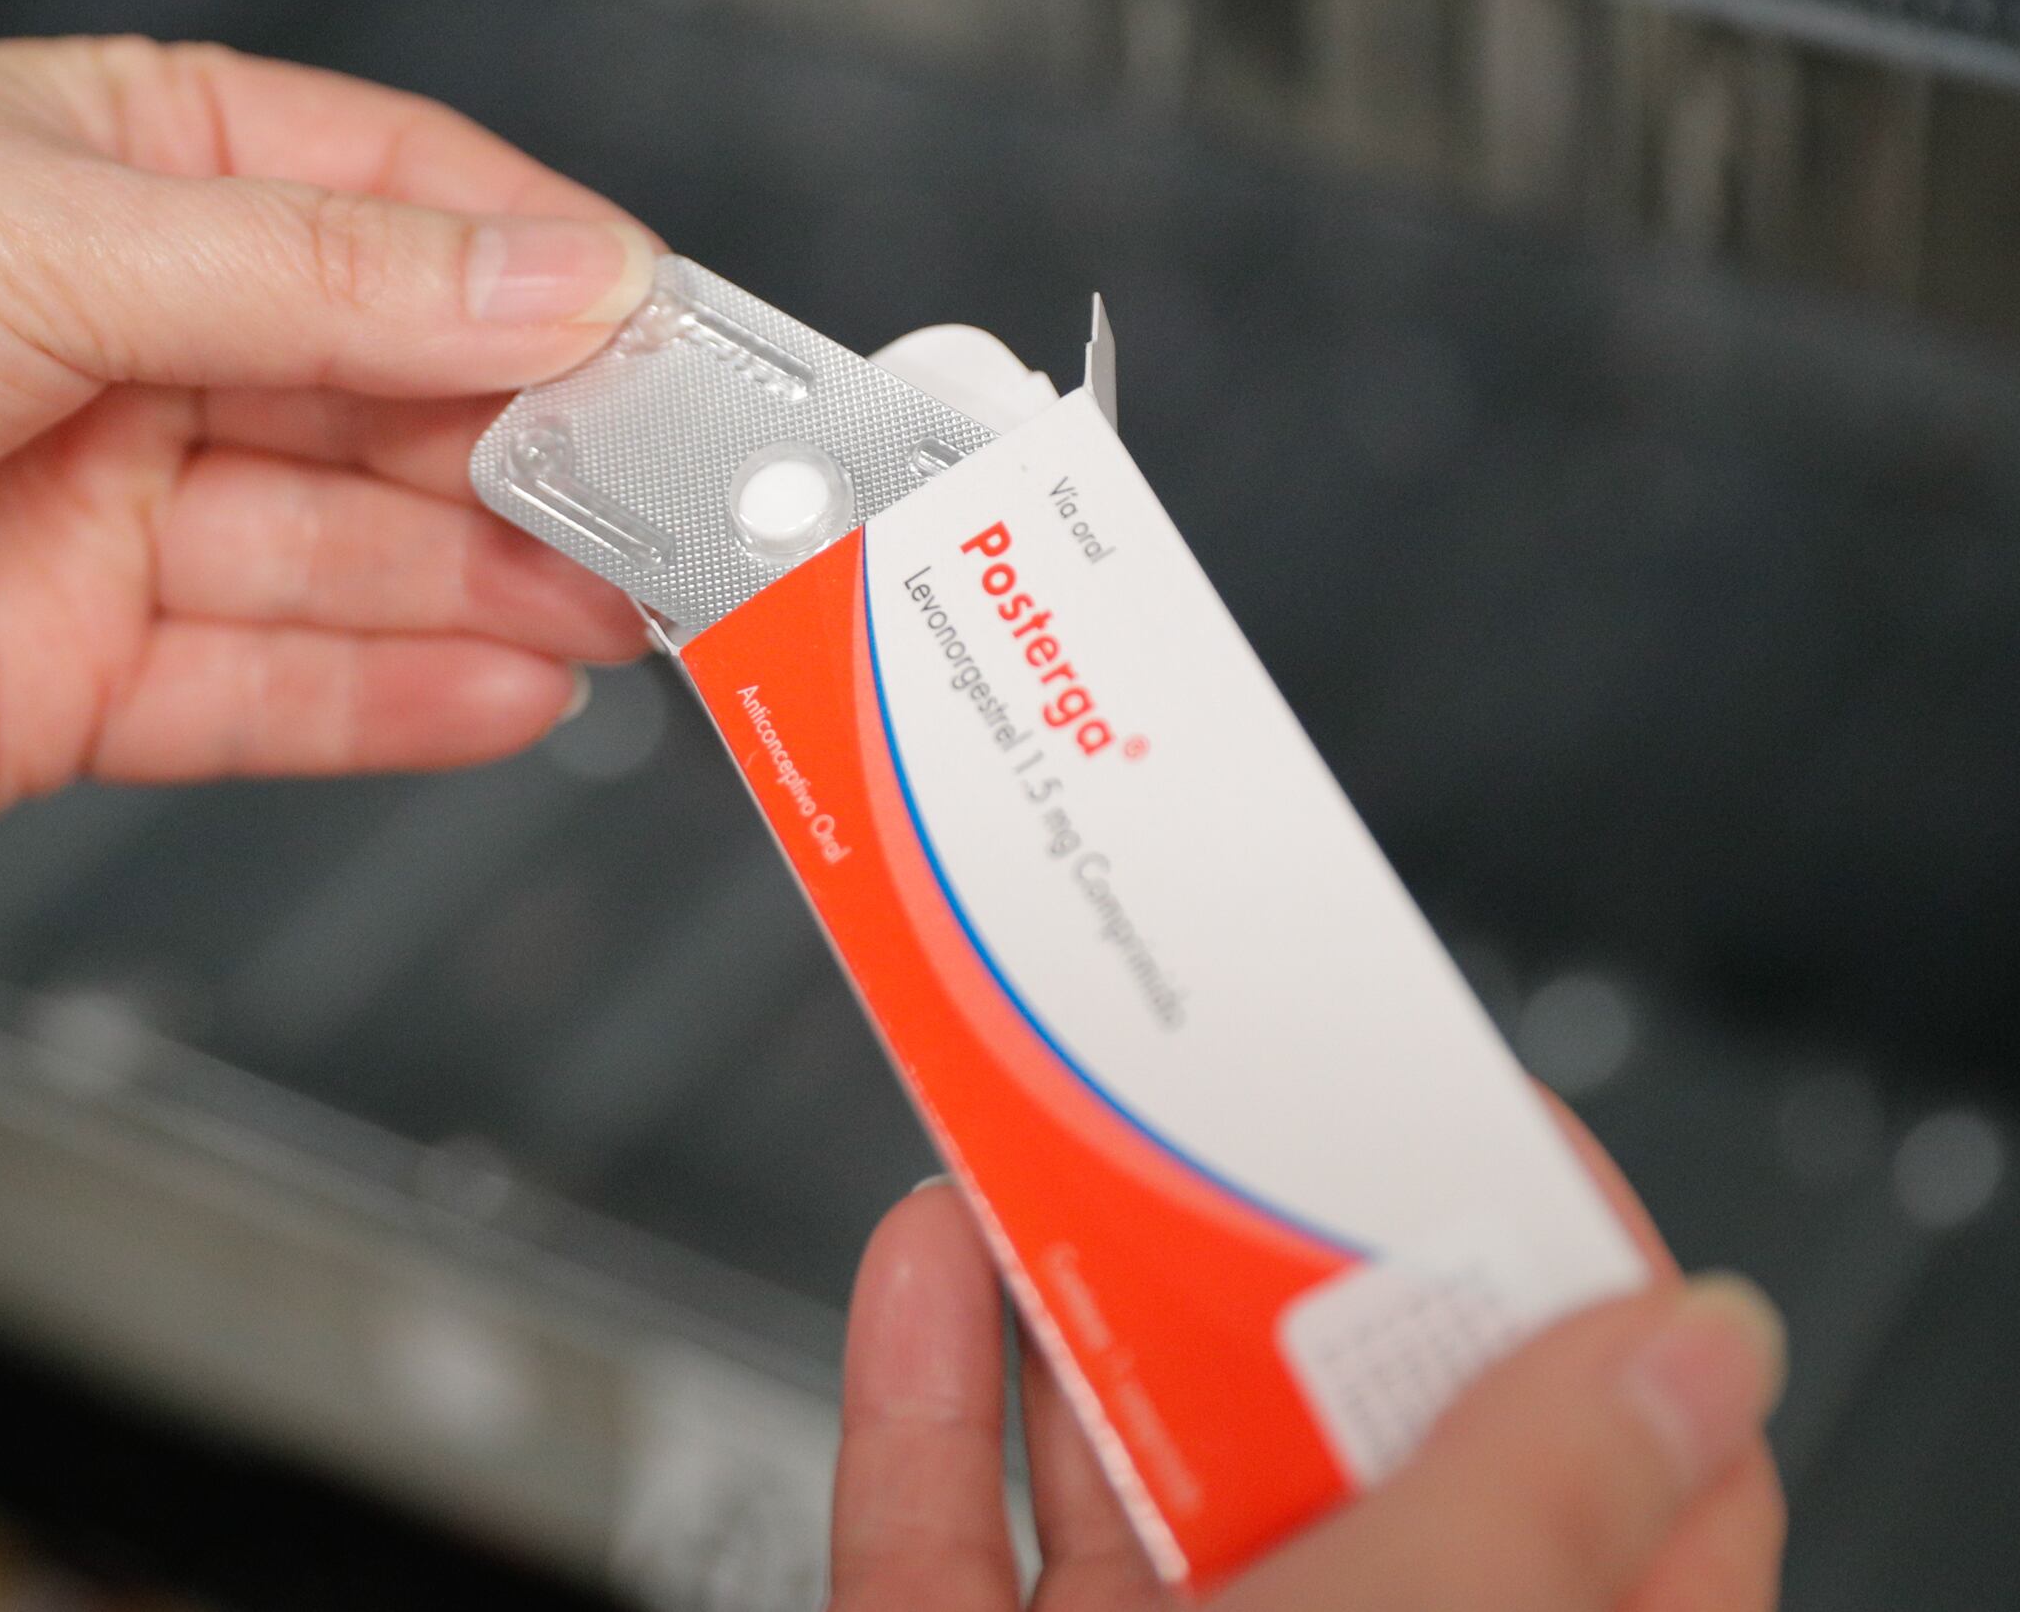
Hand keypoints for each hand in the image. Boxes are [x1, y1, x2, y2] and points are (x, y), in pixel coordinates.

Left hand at [0, 37, 656, 842]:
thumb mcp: (46, 234)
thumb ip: (326, 278)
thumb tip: (562, 274)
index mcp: (124, 164)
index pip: (402, 202)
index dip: (553, 272)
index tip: (683, 338)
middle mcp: (125, 340)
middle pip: (397, 392)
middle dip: (548, 448)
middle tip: (698, 505)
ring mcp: (100, 515)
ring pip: (351, 549)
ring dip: (500, 580)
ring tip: (649, 612)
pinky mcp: (64, 676)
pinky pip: (267, 687)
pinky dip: (393, 693)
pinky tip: (515, 688)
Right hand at [827, 1183, 1786, 1611]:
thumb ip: (1540, 1512)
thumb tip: (1705, 1336)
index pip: (1622, 1489)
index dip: (1572, 1290)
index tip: (1490, 1123)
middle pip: (1348, 1454)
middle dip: (1284, 1268)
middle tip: (1245, 1099)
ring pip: (1127, 1480)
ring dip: (1086, 1298)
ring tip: (1070, 1138)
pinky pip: (946, 1533)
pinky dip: (926, 1389)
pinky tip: (929, 1263)